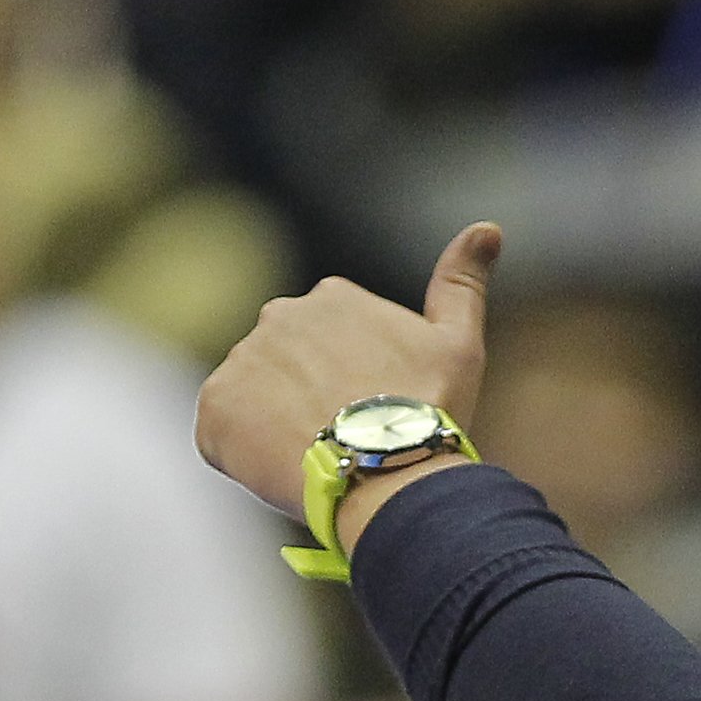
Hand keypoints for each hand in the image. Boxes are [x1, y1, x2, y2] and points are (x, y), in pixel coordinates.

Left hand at [197, 225, 501, 517]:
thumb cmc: (429, 410)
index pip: (329, 343)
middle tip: (345, 438)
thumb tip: (487, 227)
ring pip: (255, 401)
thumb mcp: (458, 342)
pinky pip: (222, 435)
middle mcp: (278, 317)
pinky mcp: (213, 410)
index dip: (352, 383)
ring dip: (277, 426)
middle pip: (288, 368)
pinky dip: (246, 455)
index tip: (373, 411)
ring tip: (318, 458)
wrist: (386, 472)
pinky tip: (286, 468)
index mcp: (332, 298)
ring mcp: (241, 362)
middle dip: (308, 398)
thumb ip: (462, 283)